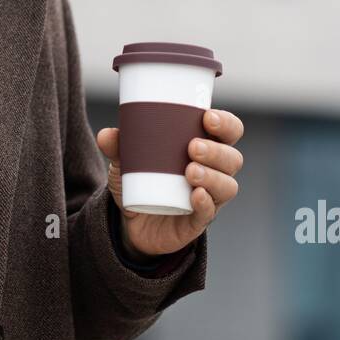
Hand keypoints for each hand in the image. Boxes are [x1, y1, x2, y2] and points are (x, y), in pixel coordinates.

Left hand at [97, 108, 244, 258]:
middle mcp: (215, 172)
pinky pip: (210, 212)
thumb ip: (118, 146)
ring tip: (190, 171)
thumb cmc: (141, 179)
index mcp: (206, 147)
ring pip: (227, 186)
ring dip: (212, 176)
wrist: (132, 222)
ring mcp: (210, 197)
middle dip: (217, 151)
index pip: (230, 132)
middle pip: (232, 158)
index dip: (227, 123)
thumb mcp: (127, 161)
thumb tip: (106, 134)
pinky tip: (196, 195)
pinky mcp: (198, 221)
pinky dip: (205, 203)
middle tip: (192, 146)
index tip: (208, 117)